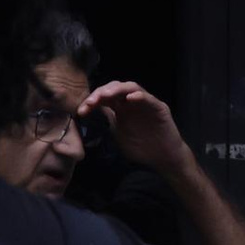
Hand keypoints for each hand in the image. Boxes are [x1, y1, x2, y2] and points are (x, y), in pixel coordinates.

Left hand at [77, 81, 194, 175]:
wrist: (162, 157)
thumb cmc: (141, 148)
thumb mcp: (119, 135)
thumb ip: (109, 123)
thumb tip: (92, 114)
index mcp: (122, 109)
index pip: (106, 98)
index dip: (93, 100)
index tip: (82, 111)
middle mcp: (133, 102)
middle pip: (116, 88)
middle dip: (102, 92)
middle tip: (90, 102)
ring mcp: (146, 103)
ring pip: (131, 87)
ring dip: (117, 90)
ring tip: (106, 95)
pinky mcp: (158, 107)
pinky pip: (148, 98)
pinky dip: (139, 96)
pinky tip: (130, 99)